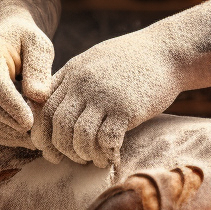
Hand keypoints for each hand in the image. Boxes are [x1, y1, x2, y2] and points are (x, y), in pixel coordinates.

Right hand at [0, 16, 54, 145]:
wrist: (4, 36)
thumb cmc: (25, 41)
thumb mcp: (38, 45)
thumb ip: (38, 68)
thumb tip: (38, 97)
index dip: (8, 103)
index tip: (29, 121)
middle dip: (7, 121)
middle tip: (33, 134)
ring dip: (3, 132)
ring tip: (29, 139)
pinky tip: (18, 137)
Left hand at [30, 28, 184, 167]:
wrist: (167, 50)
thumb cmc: (132, 59)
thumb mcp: (95, 60)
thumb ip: (73, 80)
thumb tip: (54, 104)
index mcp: (73, 72)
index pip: (44, 107)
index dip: (43, 133)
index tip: (50, 148)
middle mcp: (83, 83)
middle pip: (59, 125)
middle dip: (62, 148)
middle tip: (74, 159)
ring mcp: (104, 95)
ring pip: (80, 136)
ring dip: (85, 154)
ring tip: (94, 159)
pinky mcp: (126, 108)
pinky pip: (106, 140)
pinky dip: (106, 154)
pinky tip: (112, 156)